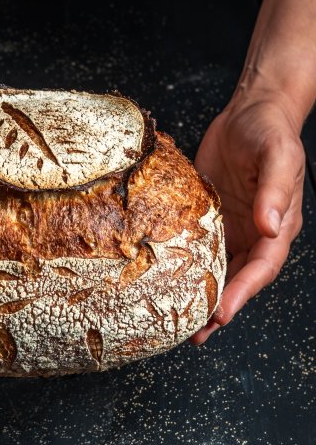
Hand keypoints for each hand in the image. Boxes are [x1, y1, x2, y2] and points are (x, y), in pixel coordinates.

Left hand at [190, 94, 304, 343]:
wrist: (248, 113)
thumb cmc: (270, 133)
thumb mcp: (277, 158)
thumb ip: (275, 192)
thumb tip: (271, 228)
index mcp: (276, 226)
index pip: (260, 268)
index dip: (242, 293)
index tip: (222, 314)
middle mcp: (252, 231)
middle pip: (236, 277)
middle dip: (218, 305)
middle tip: (195, 331)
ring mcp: (228, 224)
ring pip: (215, 265)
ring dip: (200, 291)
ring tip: (178, 316)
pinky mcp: (206, 213)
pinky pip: (196, 242)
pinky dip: (185, 262)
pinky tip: (167, 275)